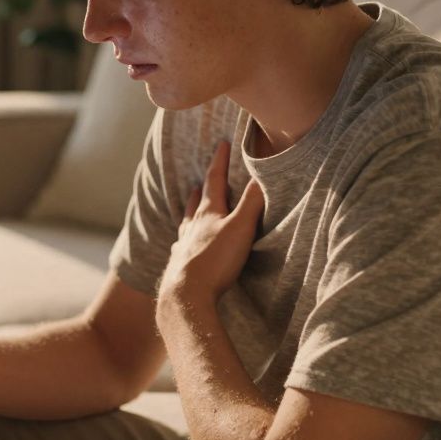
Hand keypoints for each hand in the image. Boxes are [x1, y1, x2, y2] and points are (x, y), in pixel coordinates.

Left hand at [158, 140, 264, 310]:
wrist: (187, 294)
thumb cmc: (215, 260)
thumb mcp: (240, 228)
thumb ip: (251, 203)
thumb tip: (260, 176)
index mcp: (207, 213)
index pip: (214, 180)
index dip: (219, 161)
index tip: (221, 144)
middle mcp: (192, 226)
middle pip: (197, 202)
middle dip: (202, 188)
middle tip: (200, 180)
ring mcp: (183, 246)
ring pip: (186, 223)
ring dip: (190, 212)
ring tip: (190, 207)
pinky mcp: (180, 265)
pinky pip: (181, 247)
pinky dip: (184, 240)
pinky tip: (180, 245)